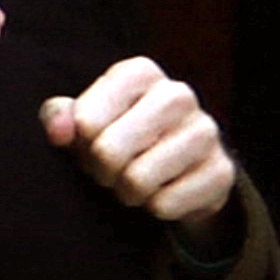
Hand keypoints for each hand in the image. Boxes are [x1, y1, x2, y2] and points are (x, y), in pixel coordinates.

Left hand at [39, 56, 234, 224]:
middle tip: (113, 169)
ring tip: (136, 180)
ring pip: (137, 181)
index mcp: (140, 72)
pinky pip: (165, 205)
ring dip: (127, 192)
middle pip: (108, 151)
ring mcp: (205, 131)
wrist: (179, 165)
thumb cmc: (120, 134)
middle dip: (102, 171)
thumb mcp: (84, 119)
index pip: (85, 122)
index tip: (95, 143)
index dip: (81, 144)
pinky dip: (155, 208)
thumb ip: (59, 117)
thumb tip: (57, 132)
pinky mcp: (222, 170)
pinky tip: (164, 190)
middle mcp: (177, 94)